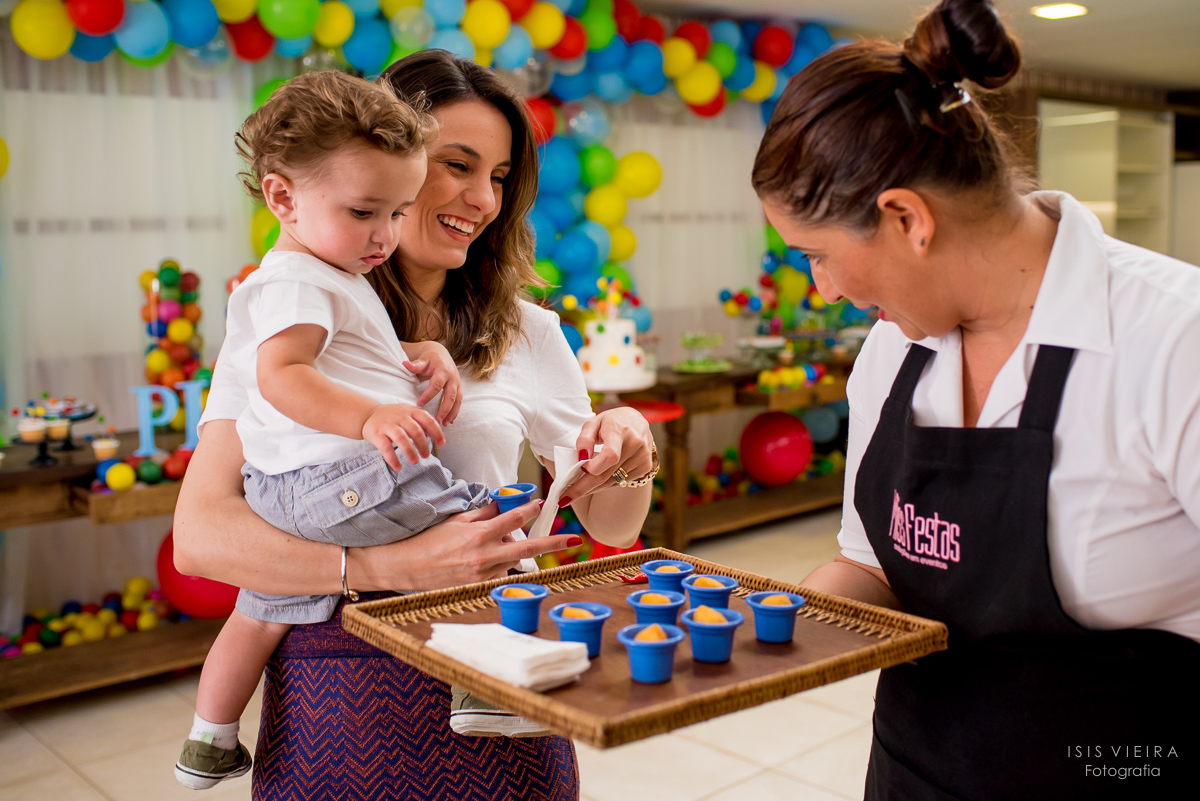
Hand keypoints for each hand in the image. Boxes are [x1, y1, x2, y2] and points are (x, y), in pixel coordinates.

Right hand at [362, 403, 443, 469]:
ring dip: (410, 452)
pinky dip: (392, 459)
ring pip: (401, 438)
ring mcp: (388, 425)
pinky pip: (386, 448)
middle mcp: (400, 417)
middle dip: (423, 445)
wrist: (368, 415)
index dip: (436, 431)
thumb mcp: (407, 414)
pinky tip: (398, 467)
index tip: (441, 443)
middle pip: (415, 431)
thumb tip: (436, 435)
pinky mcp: (377, 434)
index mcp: (410, 411)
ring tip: (415, 461)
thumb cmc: (392, 417)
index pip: (427, 419)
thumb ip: (421, 422)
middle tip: (426, 455)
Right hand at [362, 500, 583, 589]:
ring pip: (514, 563)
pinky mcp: (478, 588)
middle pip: (528, 549)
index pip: (512, 520)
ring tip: (512, 548)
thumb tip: (503, 505)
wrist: (407, 566)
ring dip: (520, 554)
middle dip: (553, 543)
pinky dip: (505, 568)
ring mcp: (482, 575)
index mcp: (478, 535)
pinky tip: (499, 564)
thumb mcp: (456, 520)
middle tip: (573, 539)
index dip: (529, 510)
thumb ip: (483, 514)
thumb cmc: (429, 540)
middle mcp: (484, 556)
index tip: (541, 503)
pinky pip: (501, 576)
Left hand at [403, 341, 461, 424]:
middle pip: (450, 395)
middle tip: (437, 420)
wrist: (442, 355)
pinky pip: (459, 401)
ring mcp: (457, 384)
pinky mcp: (459, 388)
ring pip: (457, 400)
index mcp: (443, 371)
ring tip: (444, 424)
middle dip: (444, 409)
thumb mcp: (423, 360)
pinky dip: (455, 412)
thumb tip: (405, 364)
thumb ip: (415, 364)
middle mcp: (452, 378)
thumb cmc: (430, 359)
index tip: (419, 404)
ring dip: (452, 413)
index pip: (436, 385)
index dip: (428, 395)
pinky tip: (450, 421)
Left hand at [560, 407, 654, 503]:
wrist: (637, 421)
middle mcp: (635, 444)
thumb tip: (581, 459)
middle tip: (564, 498)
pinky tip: (597, 479)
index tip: (579, 470)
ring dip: (592, 488)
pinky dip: (605, 483)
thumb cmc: (611, 422)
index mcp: (619, 430)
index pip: (610, 455)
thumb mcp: (593, 423)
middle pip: (606, 474)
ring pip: (611, 482)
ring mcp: (642, 457)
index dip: (593, 467)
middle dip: (582, 488)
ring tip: (576, 489)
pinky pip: (620, 482)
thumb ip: (585, 439)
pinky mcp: (645, 467)